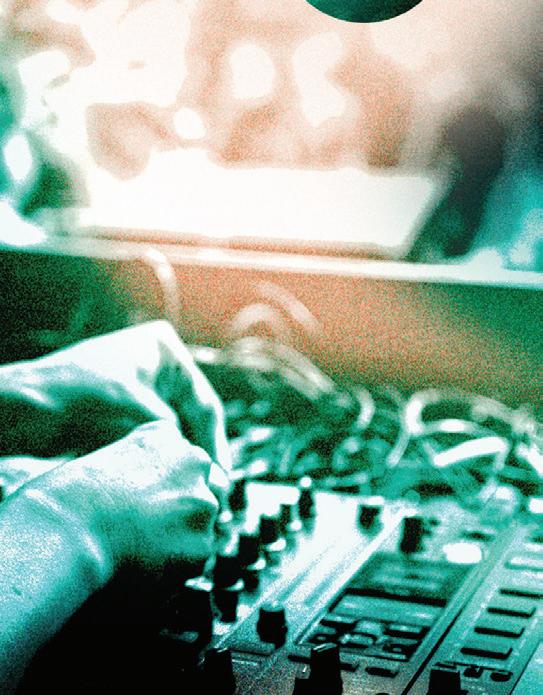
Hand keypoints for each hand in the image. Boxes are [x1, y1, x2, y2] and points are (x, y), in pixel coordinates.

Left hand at [0, 321, 230, 492]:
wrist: (15, 410)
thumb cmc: (71, 396)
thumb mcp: (135, 411)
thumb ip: (175, 436)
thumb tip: (205, 466)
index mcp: (164, 350)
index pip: (204, 404)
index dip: (215, 445)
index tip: (221, 478)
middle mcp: (157, 368)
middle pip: (194, 420)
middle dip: (202, 456)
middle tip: (214, 492)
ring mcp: (140, 391)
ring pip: (176, 435)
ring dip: (185, 463)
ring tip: (196, 494)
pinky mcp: (123, 417)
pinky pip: (154, 444)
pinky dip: (163, 464)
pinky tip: (170, 487)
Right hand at [21, 420, 219, 570]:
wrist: (63, 534)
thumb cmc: (63, 501)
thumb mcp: (101, 459)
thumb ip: (133, 468)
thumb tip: (135, 495)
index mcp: (166, 436)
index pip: (184, 462)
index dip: (164, 488)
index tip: (145, 504)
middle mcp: (193, 462)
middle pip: (200, 492)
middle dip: (181, 513)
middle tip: (144, 533)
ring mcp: (202, 503)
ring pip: (201, 528)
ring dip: (178, 542)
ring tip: (135, 553)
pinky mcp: (202, 544)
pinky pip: (194, 562)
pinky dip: (174, 571)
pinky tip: (141, 570)